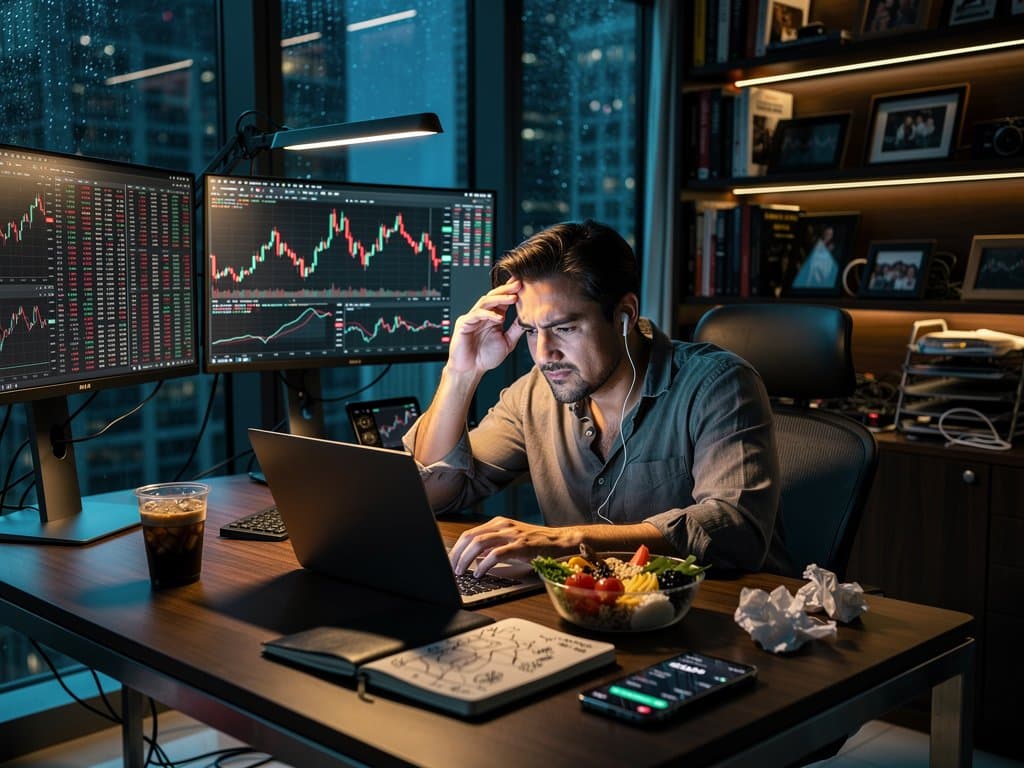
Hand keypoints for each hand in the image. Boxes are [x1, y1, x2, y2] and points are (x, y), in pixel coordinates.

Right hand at [447, 279, 525, 374]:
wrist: (470, 370)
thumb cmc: (485, 357)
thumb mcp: (507, 342)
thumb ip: (516, 330)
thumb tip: (530, 319)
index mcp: (492, 317)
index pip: (502, 300)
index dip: (511, 291)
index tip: (524, 284)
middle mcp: (482, 315)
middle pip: (494, 296)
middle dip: (506, 290)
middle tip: (519, 284)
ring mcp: (472, 318)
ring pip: (485, 302)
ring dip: (499, 298)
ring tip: (513, 298)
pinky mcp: (464, 324)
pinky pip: (476, 315)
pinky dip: (488, 314)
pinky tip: (499, 317)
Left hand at [449, 516, 579, 576]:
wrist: (560, 541)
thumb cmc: (536, 544)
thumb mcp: (511, 541)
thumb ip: (492, 547)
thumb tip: (473, 557)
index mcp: (498, 522)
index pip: (469, 533)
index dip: (456, 548)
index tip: (450, 561)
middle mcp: (502, 525)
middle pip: (469, 537)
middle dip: (457, 554)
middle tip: (452, 569)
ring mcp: (511, 534)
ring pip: (478, 544)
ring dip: (466, 560)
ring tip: (461, 572)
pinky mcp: (520, 545)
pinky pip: (495, 554)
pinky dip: (483, 565)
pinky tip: (479, 573)